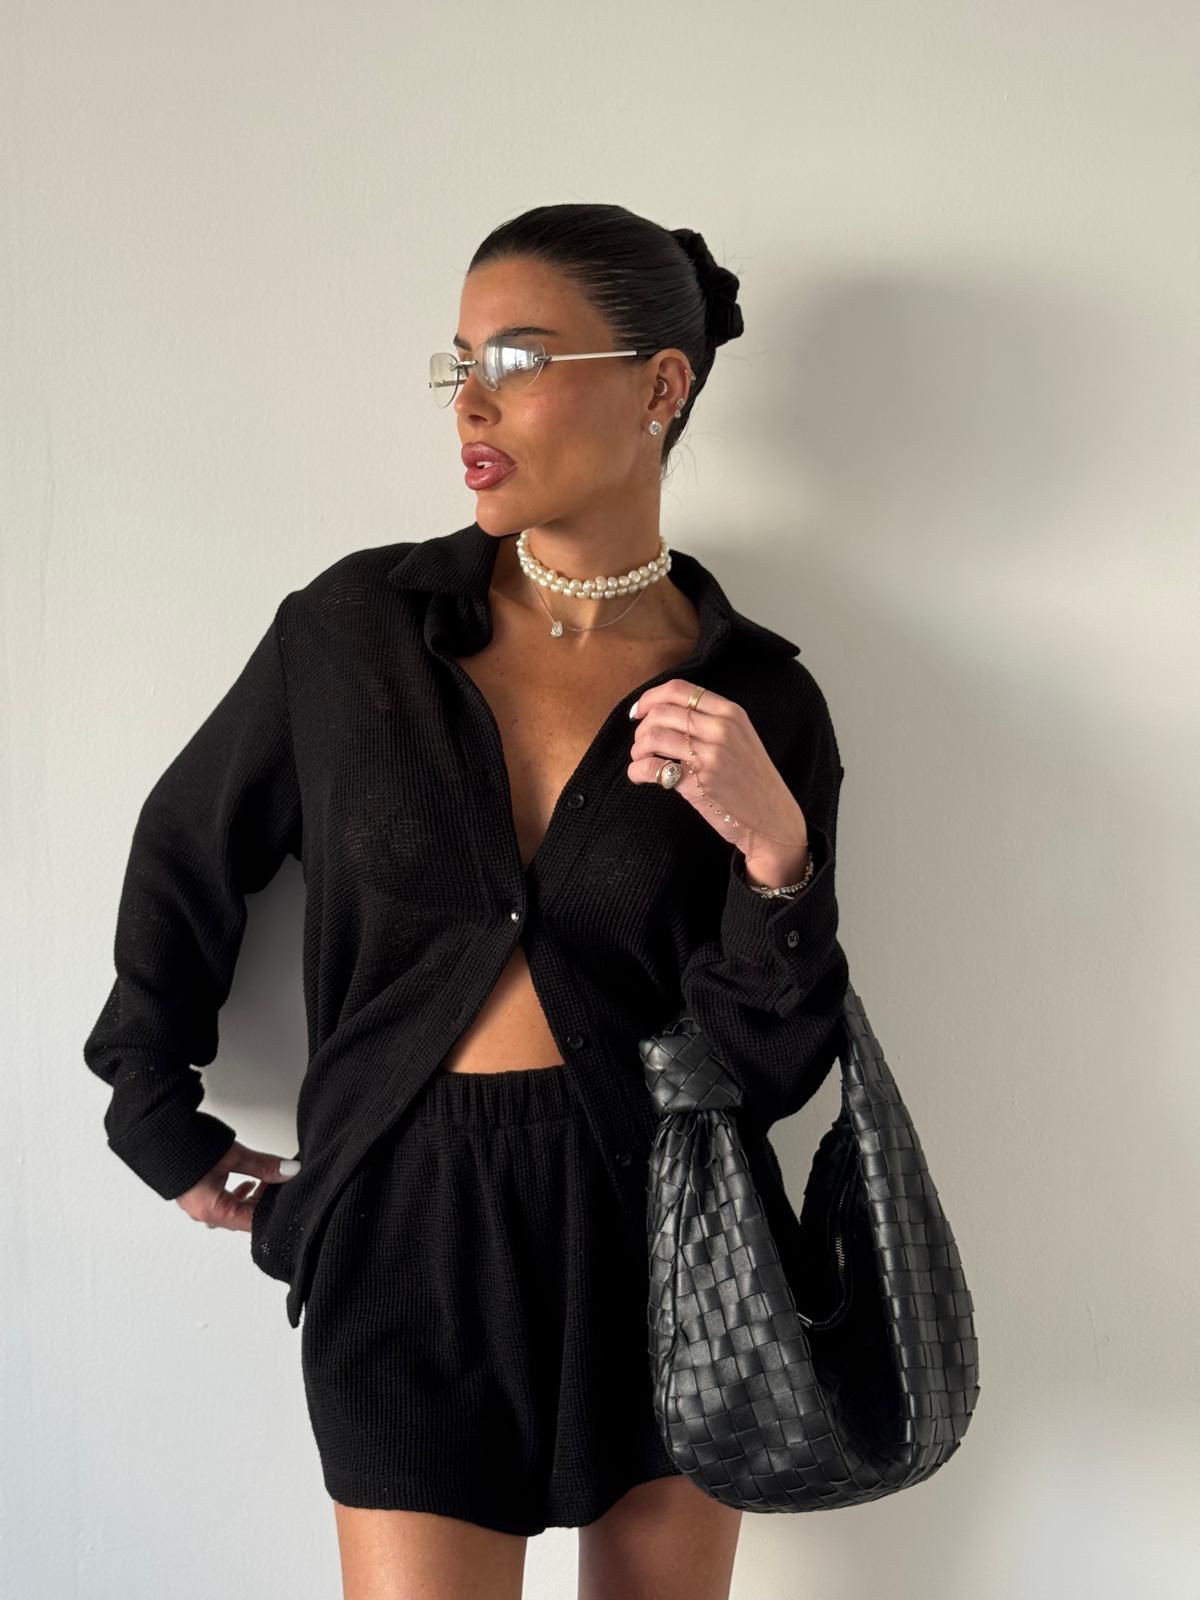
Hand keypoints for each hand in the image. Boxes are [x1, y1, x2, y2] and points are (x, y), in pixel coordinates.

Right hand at [174, 1140, 300, 1232]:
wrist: (156, 1131)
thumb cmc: (188, 1147)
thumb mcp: (233, 1156)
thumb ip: (264, 1165)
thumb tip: (289, 1171)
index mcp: (211, 1210)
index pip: (251, 1222)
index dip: (272, 1209)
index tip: (286, 1195)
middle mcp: (202, 1212)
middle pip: (242, 1217)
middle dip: (263, 1201)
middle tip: (280, 1184)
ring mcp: (197, 1203)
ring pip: (233, 1209)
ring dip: (252, 1197)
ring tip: (265, 1180)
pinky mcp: (195, 1191)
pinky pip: (222, 1200)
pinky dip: (238, 1193)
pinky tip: (248, 1179)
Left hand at [627, 678, 808, 876]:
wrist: (773, 817)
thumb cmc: (752, 779)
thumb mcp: (741, 738)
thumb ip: (711, 721)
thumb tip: (664, 713)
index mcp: (730, 713)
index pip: (679, 689)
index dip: (650, 698)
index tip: (638, 712)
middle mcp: (720, 729)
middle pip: (661, 712)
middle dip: (642, 727)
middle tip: (640, 744)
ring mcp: (710, 755)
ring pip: (654, 736)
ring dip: (638, 749)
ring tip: (640, 760)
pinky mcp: (698, 782)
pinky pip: (653, 767)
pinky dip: (637, 771)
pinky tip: (639, 776)